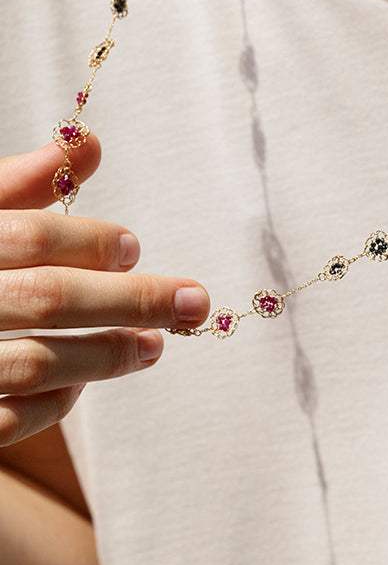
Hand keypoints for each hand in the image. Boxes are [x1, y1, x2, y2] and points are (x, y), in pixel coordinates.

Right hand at [0, 138, 208, 445]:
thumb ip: (16, 184)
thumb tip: (90, 143)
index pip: (26, 238)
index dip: (88, 240)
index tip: (135, 247)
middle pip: (45, 298)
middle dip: (129, 300)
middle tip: (193, 302)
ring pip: (33, 363)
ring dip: (105, 355)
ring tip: (155, 345)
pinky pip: (11, 420)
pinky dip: (56, 401)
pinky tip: (87, 382)